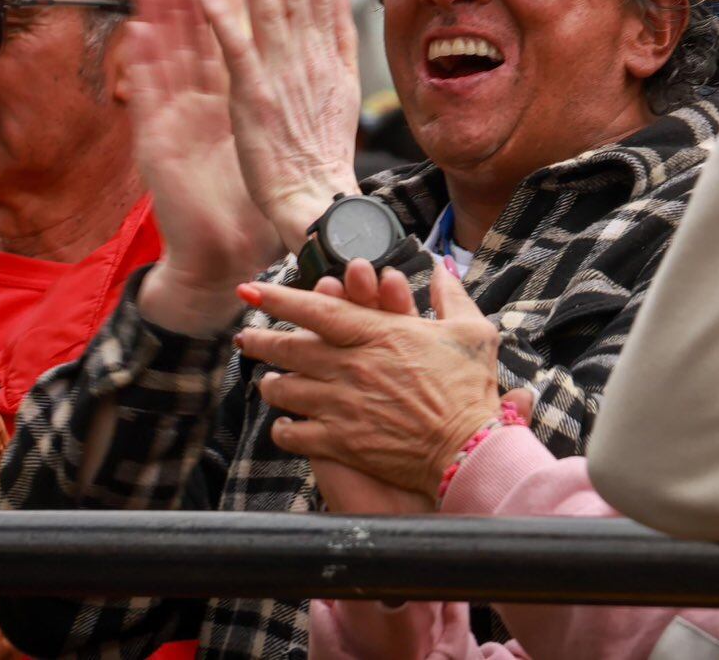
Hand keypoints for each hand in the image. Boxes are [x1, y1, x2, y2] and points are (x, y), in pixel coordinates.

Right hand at [124, 0, 279, 335]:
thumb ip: (272, 100)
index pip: (224, 48)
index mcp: (226, 103)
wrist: (225, 248)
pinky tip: (137, 34)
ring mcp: (174, 124)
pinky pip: (148, 98)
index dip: (223, 11)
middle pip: (187, 48)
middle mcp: (196, 108)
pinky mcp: (158, 144)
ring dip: (153, 22)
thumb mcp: (265, 139)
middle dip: (179, 5)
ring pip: (161, 63)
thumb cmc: (249, 196)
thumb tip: (299, 66)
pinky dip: (142, 64)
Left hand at [202, 0, 362, 251]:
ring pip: (265, 9)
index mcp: (326, 56)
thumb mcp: (343, 90)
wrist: (314, 198)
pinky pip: (235, 49)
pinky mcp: (252, 97)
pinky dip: (222, 17)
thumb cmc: (323, 153)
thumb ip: (341, 42)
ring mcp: (280, 75)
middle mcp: (306, 59)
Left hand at [235, 261, 500, 496]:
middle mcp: (353, 367)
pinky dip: (283, 430)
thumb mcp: (472, 332)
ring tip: (267, 382)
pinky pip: (296, 434)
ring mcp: (343, 406)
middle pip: (291, 348)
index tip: (252, 290)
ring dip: (272, 385)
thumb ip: (451, 296)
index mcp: (379, 335)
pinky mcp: (342, 442)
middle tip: (247, 337)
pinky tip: (284, 426)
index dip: (279, 298)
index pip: (318, 310)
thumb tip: (442, 268)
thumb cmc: (470, 391)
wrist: (469, 452)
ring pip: (287, 390)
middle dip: (261, 340)